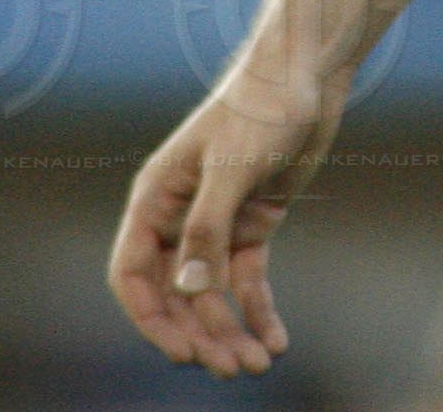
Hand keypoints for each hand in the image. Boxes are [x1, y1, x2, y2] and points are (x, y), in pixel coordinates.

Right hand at [107, 69, 345, 378]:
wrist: (309, 74)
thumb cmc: (262, 105)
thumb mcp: (234, 165)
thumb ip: (209, 228)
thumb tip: (191, 291)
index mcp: (157, 198)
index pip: (133, 274)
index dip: (151, 318)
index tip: (183, 351)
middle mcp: (181, 217)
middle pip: (176, 294)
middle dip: (199, 334)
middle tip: (229, 368)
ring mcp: (218, 223)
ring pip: (213, 295)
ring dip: (231, 331)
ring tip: (257, 365)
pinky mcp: (253, 224)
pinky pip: (248, 280)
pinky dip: (259, 311)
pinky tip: (275, 341)